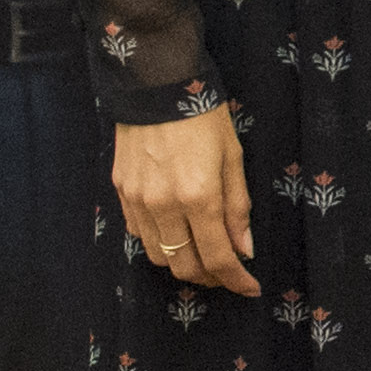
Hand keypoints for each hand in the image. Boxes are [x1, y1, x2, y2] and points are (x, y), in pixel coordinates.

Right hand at [117, 104, 258, 295]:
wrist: (156, 83)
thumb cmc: (203, 115)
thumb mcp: (233, 157)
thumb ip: (238, 208)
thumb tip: (244, 249)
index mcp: (198, 196)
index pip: (217, 257)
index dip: (235, 280)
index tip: (250, 287)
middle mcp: (163, 205)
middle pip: (185, 266)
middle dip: (210, 277)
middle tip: (228, 272)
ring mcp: (138, 200)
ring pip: (158, 256)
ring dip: (183, 263)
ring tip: (203, 253)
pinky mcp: (121, 191)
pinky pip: (139, 233)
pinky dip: (160, 242)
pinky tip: (176, 231)